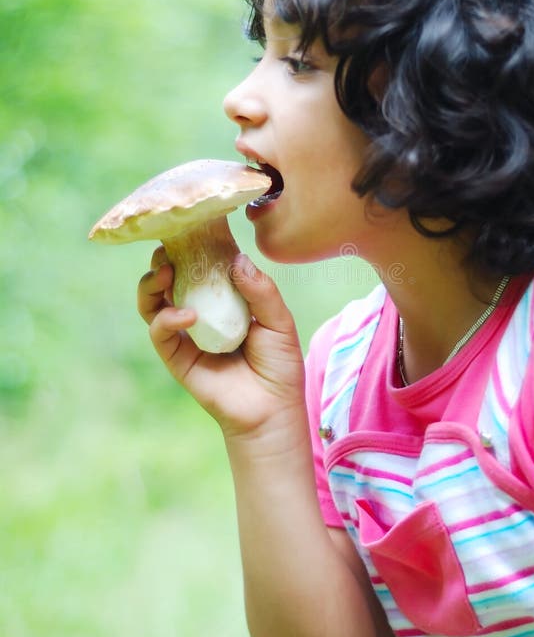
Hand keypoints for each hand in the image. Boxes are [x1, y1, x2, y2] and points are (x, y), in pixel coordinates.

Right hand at [137, 246, 306, 439]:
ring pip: (152, 303)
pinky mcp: (176, 357)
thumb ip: (260, 290)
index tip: (189, 228)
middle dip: (161, 261)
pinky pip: (159, 332)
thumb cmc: (279, 364)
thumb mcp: (279, 321)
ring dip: (151, 283)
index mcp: (223, 300)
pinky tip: (187, 315)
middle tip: (166, 251)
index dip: (190, 247)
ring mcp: (184, 335)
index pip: (199, 267)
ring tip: (165, 273)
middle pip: (167, 280)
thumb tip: (237, 259)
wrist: (273, 409)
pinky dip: (166, 318)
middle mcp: (199, 313)